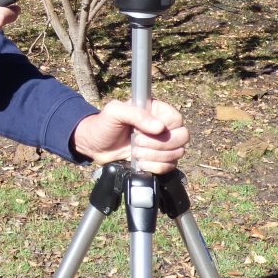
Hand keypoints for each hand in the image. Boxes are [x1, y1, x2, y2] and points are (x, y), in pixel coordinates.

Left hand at [71, 99, 188, 172]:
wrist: (95, 145)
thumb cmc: (104, 124)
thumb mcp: (115, 112)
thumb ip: (136, 114)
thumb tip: (160, 127)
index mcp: (156, 110)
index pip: (176, 119)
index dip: (162, 129)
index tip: (140, 132)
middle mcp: (163, 126)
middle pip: (182, 137)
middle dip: (159, 145)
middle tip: (137, 144)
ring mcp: (163, 144)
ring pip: (178, 153)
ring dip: (156, 157)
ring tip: (135, 153)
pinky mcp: (159, 159)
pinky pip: (171, 166)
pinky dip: (156, 167)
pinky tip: (141, 164)